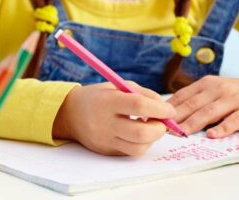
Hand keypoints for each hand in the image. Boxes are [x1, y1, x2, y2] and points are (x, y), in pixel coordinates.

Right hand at [52, 82, 174, 155]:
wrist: (70, 114)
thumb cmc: (99, 97)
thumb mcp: (117, 86)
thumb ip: (143, 94)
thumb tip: (166, 109)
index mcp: (107, 101)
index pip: (139, 106)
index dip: (160, 109)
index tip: (169, 110)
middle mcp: (105, 122)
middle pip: (141, 133)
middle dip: (160, 128)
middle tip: (162, 122)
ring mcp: (105, 139)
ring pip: (139, 147)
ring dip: (152, 138)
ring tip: (149, 127)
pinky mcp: (107, 150)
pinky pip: (131, 152)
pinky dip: (141, 144)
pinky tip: (138, 134)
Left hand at [167, 76, 238, 137]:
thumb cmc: (234, 94)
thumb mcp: (214, 90)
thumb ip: (196, 99)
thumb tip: (168, 112)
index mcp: (206, 84)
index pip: (182, 96)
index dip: (167, 108)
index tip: (154, 118)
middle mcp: (218, 89)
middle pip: (193, 105)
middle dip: (176, 118)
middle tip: (162, 129)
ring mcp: (233, 100)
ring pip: (209, 112)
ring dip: (193, 123)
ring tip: (180, 133)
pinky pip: (234, 121)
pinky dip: (222, 128)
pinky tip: (212, 135)